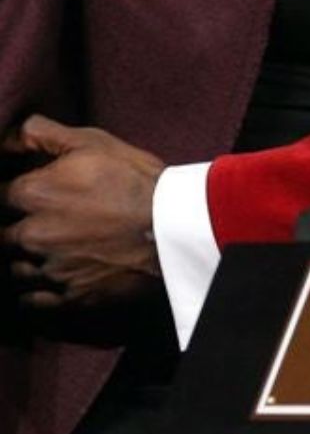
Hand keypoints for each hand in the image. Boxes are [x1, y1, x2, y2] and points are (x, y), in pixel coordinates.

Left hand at [0, 116, 162, 308]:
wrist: (170, 226)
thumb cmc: (132, 178)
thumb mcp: (90, 141)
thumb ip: (41, 133)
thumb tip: (9, 136)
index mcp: (33, 195)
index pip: (1, 195)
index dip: (14, 190)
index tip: (28, 189)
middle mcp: (33, 235)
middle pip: (3, 235)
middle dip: (18, 225)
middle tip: (42, 216)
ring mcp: (50, 269)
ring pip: (16, 268)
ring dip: (25, 257)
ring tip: (49, 245)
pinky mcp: (68, 295)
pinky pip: (33, 300)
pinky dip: (36, 290)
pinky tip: (50, 274)